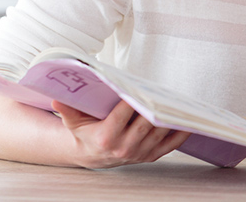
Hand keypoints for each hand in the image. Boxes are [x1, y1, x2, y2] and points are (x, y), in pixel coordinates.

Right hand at [51, 99, 190, 168]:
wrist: (92, 155)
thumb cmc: (84, 133)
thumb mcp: (72, 121)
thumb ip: (66, 109)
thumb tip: (56, 98)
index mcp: (106, 136)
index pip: (122, 116)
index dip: (132, 101)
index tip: (141, 88)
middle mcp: (124, 147)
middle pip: (144, 124)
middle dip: (156, 108)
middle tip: (167, 92)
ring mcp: (138, 153)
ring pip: (159, 133)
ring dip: (171, 118)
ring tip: (181, 103)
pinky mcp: (149, 156)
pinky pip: (169, 146)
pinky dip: (180, 134)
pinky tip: (189, 122)